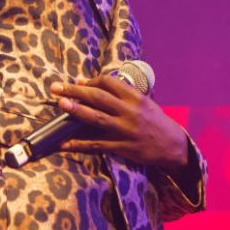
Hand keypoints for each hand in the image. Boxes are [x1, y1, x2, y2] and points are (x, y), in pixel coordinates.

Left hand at [50, 74, 189, 170]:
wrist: (172, 146)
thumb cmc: (155, 121)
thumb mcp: (143, 102)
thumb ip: (121, 94)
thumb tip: (91, 85)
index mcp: (135, 97)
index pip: (109, 83)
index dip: (91, 82)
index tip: (78, 83)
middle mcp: (130, 112)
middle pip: (99, 98)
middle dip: (76, 92)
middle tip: (57, 88)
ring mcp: (125, 130)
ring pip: (97, 118)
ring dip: (77, 111)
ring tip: (61, 104)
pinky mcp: (122, 147)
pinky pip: (97, 145)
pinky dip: (79, 144)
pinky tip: (64, 143)